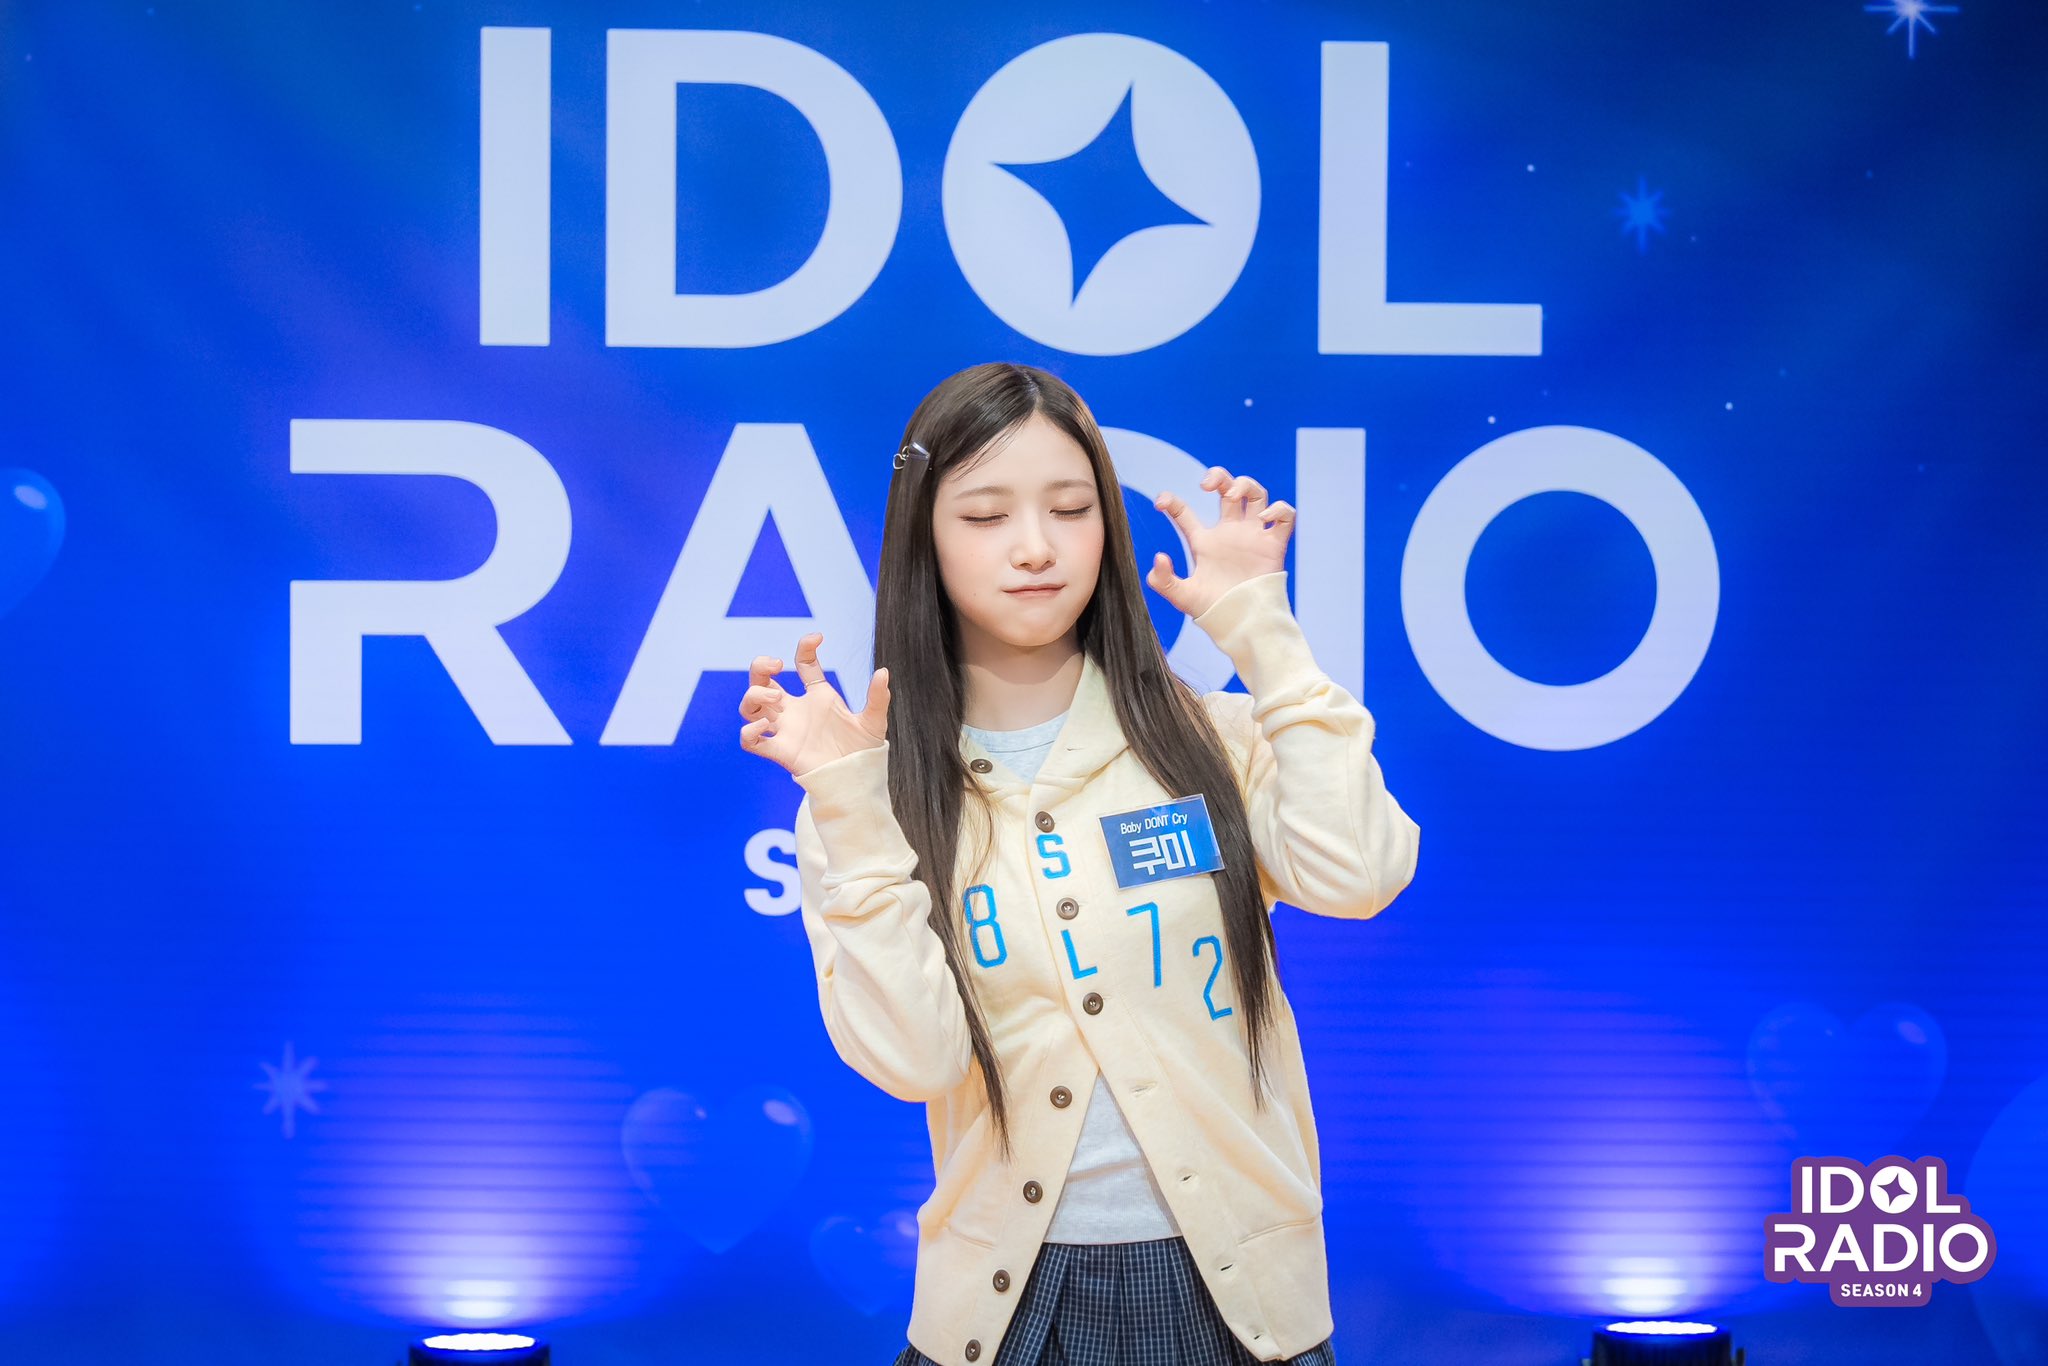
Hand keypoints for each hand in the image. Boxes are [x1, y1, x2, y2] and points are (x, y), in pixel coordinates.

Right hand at [737, 632, 890, 776]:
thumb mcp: (873, 721)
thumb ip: (877, 698)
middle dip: (760, 667)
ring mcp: (785, 730)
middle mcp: (796, 710)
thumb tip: (883, 672)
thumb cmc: (862, 750)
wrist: (858, 779)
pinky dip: (748, 732)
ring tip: (776, 697)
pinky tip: (762, 726)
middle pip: (762, 682)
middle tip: (776, 665)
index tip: (818, 638)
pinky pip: (750, 741)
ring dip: (754, 695)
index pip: (804, 665)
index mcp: (818, 697)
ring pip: (750, 707)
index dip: (806, 647)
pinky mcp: (780, 751)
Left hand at [1147, 466, 1294, 617]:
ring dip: (1246, 485)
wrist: (1243, 624)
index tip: (1160, 502)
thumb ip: (1163, 581)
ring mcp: (1252, 536)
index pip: (1184, 512)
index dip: (1171, 501)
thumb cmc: (1213, 611)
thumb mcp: (1182, 596)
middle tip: (1206, 484)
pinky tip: (1263, 519)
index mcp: (1203, 541)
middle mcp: (1229, 533)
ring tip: (1234, 494)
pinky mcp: (1274, 545)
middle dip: (1219, 477)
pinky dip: (1278, 510)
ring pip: (1256, 494)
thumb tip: (1158, 556)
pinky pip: (1285, 517)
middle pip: (1227, 490)